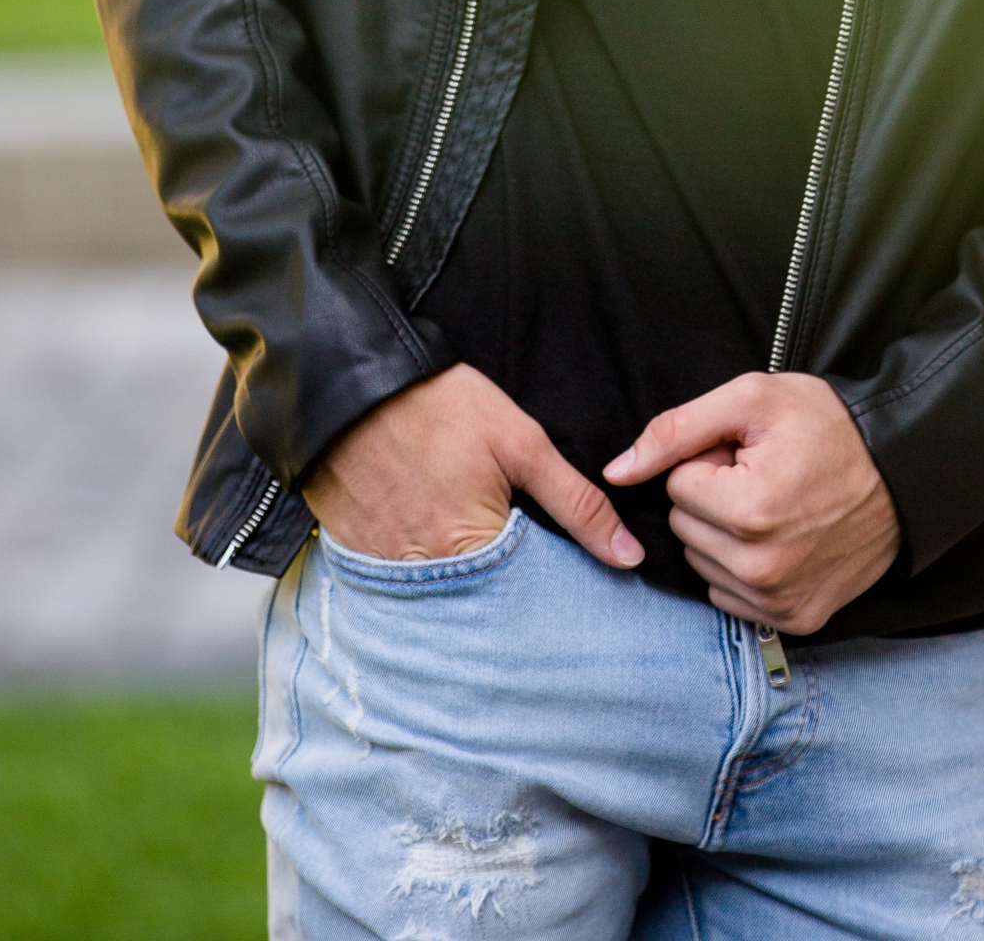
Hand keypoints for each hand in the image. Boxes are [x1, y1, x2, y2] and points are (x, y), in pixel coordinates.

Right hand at [303, 363, 643, 570]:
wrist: (355, 381)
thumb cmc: (444, 406)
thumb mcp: (522, 444)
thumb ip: (577, 505)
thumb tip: (628, 556)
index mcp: (473, 548)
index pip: (526, 597)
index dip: (545, 583)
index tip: (557, 572)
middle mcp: (428, 573)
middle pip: (480, 602)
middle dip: (502, 589)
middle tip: (506, 548)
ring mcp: (387, 568)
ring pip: (439, 596)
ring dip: (460, 582)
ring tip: (466, 543)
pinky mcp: (358, 555)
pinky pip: (397, 582)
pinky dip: (418, 569)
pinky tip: (425, 534)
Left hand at [605, 373, 899, 632]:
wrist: (901, 473)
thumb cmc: (826, 426)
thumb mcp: (752, 400)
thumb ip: (675, 430)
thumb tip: (617, 471)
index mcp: (749, 512)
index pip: (677, 486)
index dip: (709, 460)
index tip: (750, 453)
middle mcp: (762, 569)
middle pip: (684, 528)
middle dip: (713, 497)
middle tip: (763, 476)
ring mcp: (780, 602)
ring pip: (703, 563)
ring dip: (726, 534)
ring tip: (776, 505)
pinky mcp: (795, 621)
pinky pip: (730, 596)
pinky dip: (744, 567)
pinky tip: (781, 540)